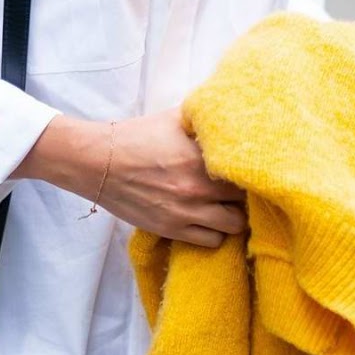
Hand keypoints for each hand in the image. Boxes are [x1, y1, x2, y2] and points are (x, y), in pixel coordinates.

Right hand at [16, 108, 246, 248]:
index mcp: (201, 157)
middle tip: (244, 187)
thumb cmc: (137, 136)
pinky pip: (213, 242)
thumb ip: (206, 120)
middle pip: (247, 200)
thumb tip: (234, 113)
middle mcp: (198, 188)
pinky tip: (210, 219)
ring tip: (228, 205)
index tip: (256, 167)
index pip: (249, 169)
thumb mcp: (175, 119)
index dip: (256, 169)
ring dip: (235, 215)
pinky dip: (216, 232)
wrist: (98, 163)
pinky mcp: (173, 230)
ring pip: (234, 225)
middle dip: (248, 194)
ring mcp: (186, 212)